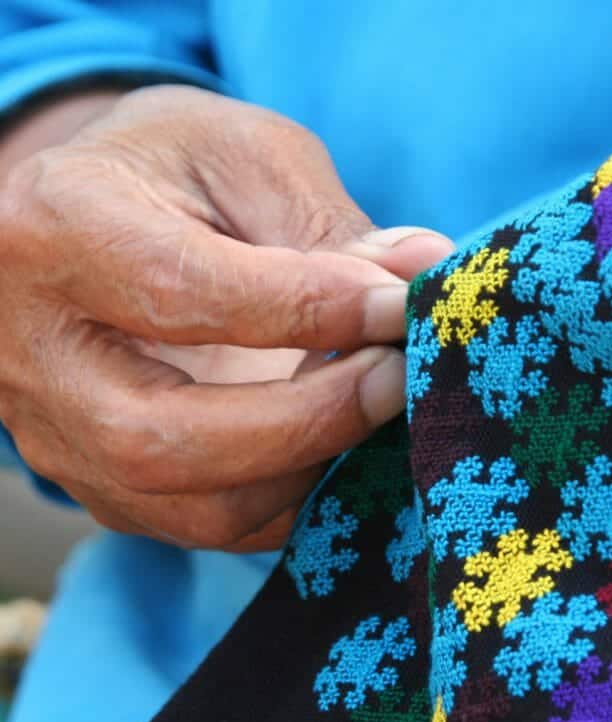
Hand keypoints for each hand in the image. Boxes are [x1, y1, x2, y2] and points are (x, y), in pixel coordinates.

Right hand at [0, 85, 452, 550]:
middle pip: (163, 439)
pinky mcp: (105, 484)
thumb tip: (424, 271)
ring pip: (192, 509)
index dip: (311, 311)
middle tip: (399, 378)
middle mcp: (32, 352)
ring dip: (312, 470)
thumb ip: (327, 221)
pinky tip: (346, 442)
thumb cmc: (177, 172)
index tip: (403, 306)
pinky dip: (299, 497)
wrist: (95, 222)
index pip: (184, 295)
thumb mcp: (246, 157)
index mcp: (57, 228)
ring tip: (380, 404)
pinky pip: (213, 527)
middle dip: (310, 420)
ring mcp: (60, 435)